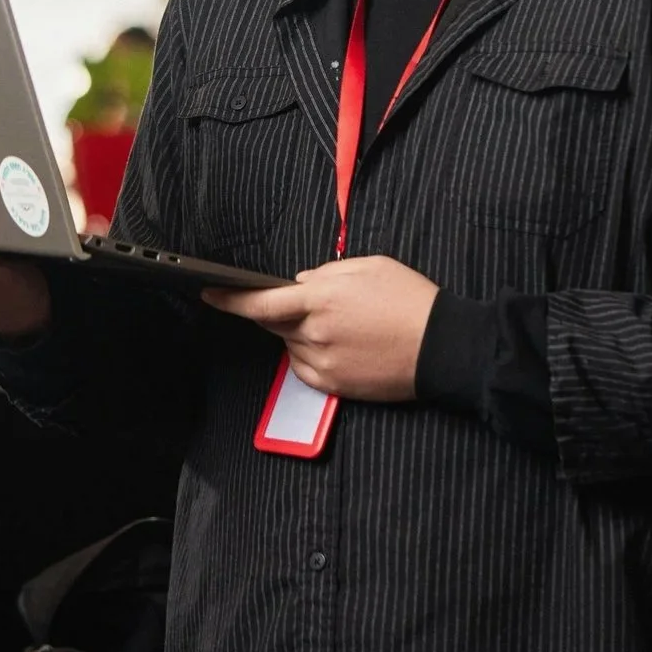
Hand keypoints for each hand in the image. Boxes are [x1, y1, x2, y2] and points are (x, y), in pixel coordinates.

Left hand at [201, 255, 437, 401]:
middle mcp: (315, 332)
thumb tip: (299, 284)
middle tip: (315, 305)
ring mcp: (324, 362)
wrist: (443, 347)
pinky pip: (305, 368)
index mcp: (321, 297)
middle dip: (282, 311)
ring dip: (301, 333)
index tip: (209, 293)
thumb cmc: (410, 300)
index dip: (230, 299)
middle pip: (275, 323)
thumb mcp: (370, 266)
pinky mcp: (335, 385)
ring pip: (290, 346)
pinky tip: (341, 346)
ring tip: (344, 325)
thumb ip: (326, 273)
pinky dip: (310, 355)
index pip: (261, 302)